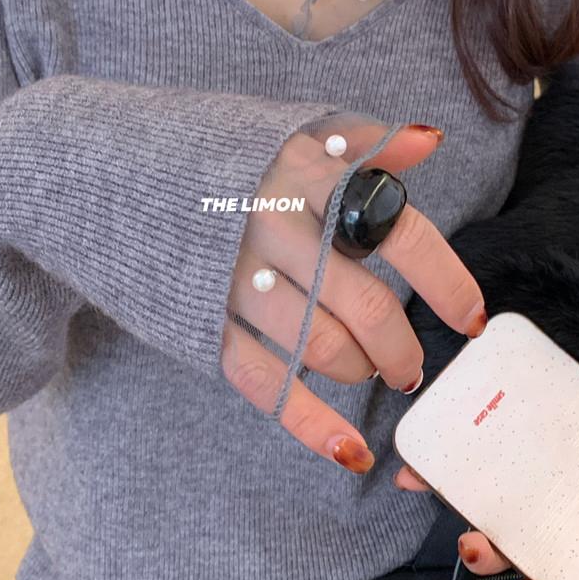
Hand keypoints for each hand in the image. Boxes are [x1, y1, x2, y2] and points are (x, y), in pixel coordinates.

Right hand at [220, 117, 486, 469]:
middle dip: (403, 350)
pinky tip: (349, 451)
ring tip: (371, 373)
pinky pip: (267, 385)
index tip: (474, 320)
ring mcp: (236, 280)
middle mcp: (277, 228)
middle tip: (411, 366)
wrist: (104, 169)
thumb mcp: (289, 128)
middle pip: (368, 308)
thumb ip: (363, 141)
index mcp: (309, 176)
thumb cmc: (216, 151)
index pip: (401, 234)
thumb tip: (430, 141)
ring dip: (362, 374)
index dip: (447, 284)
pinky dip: (313, 425)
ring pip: (324, 350)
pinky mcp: (203, 323)